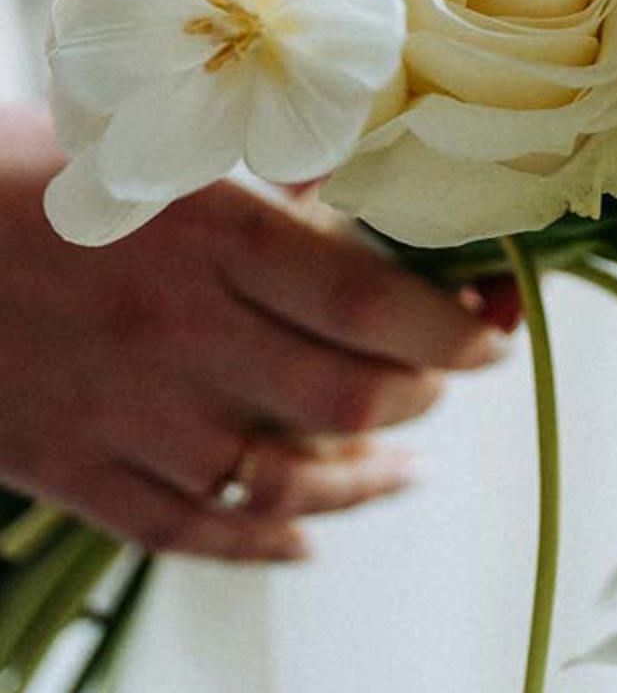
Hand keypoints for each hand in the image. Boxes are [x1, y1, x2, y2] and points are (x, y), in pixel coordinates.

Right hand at [0, 109, 509, 561]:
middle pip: (343, 395)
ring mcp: (125, 415)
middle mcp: (178, 334)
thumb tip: (346, 191)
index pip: (364, 301)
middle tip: (448, 374)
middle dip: (420, 391)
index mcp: (202, 234)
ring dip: (361, 479)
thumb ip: (246, 174)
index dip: (449, 326)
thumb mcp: (139, 144)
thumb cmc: (14, 169)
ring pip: (280, 481)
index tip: (491, 324)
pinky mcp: (75, 471)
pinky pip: (188, 535)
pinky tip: (304, 541)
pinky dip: (261, 547)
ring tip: (401, 464)